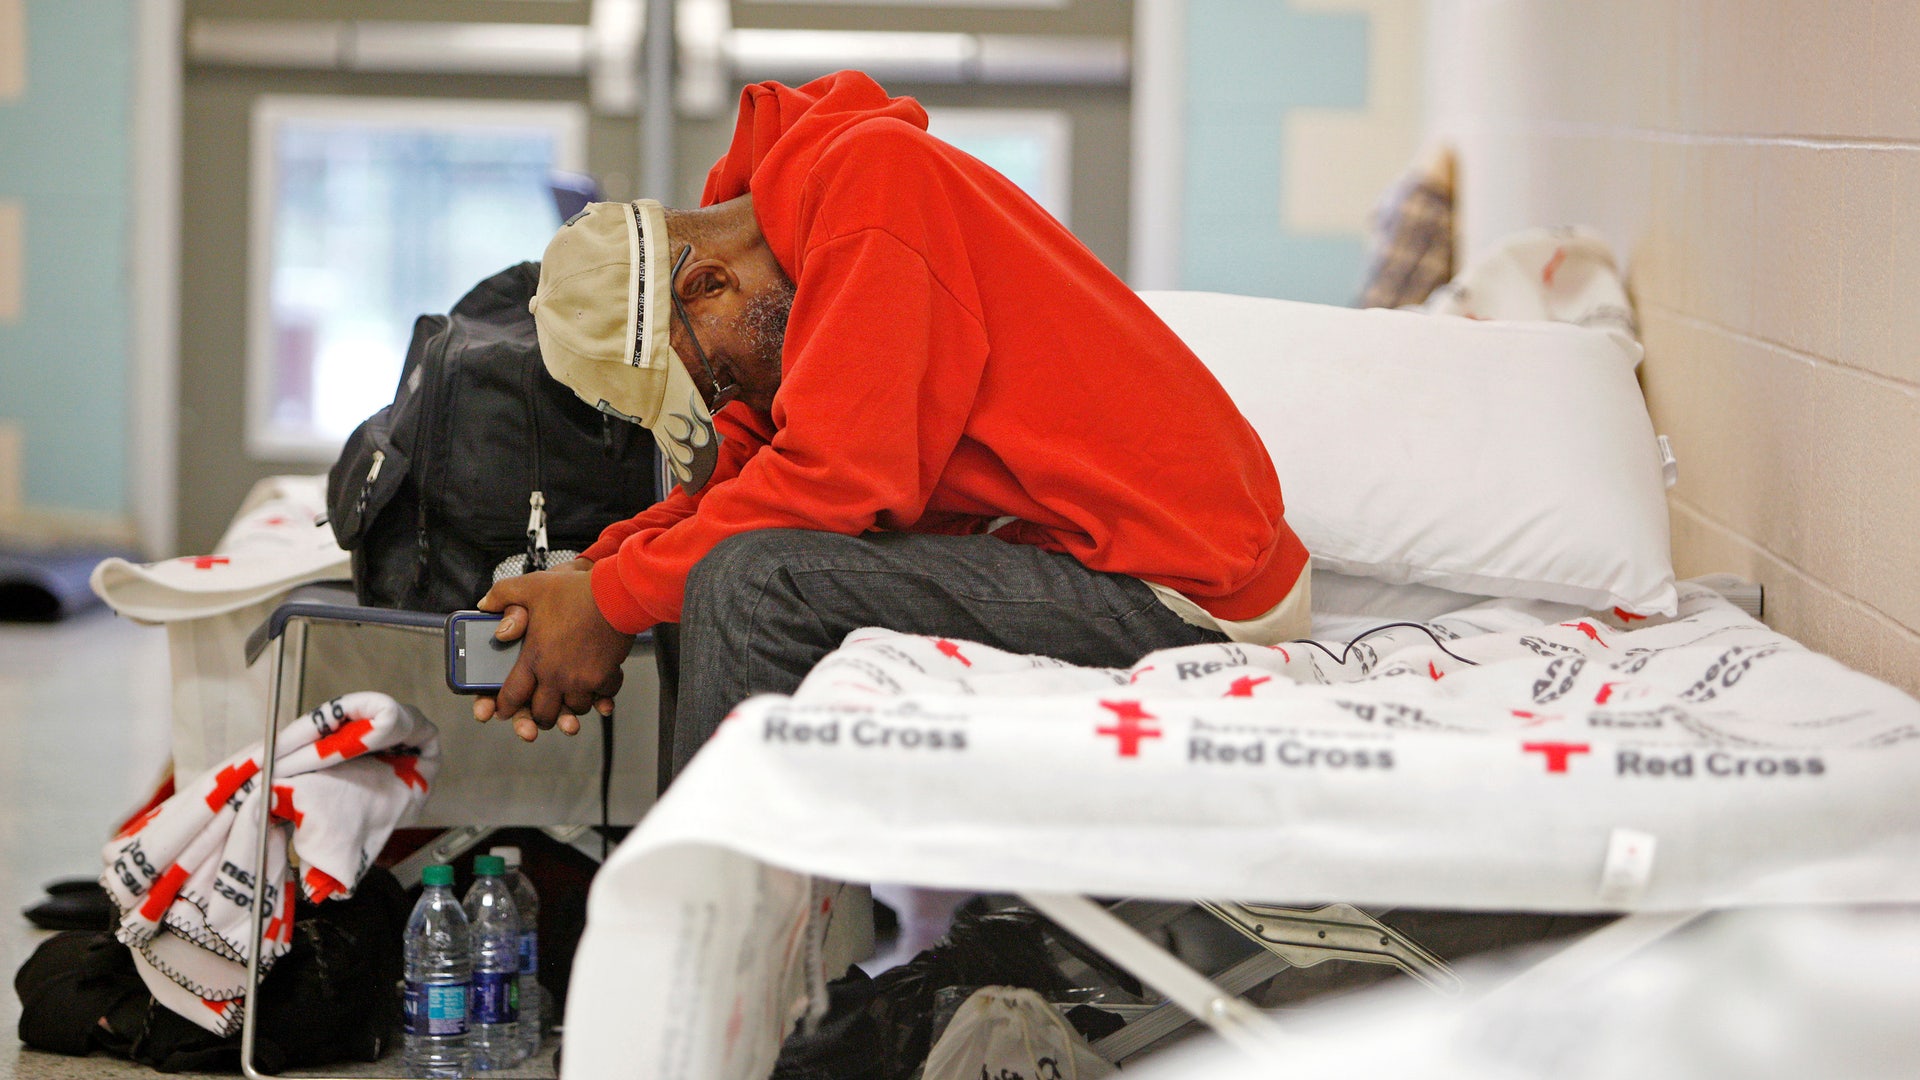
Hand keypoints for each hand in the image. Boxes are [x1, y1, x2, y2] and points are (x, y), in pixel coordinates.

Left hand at [471, 563, 632, 741]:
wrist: (616, 594)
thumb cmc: (575, 591)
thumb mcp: (531, 586)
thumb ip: (503, 595)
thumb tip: (484, 604)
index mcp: (534, 658)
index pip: (512, 695)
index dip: (506, 707)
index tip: (506, 711)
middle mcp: (556, 675)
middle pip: (544, 713)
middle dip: (540, 717)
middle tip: (541, 715)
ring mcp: (582, 679)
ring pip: (575, 708)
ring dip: (573, 706)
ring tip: (572, 699)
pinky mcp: (606, 677)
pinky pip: (602, 696)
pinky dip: (601, 695)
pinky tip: (599, 688)